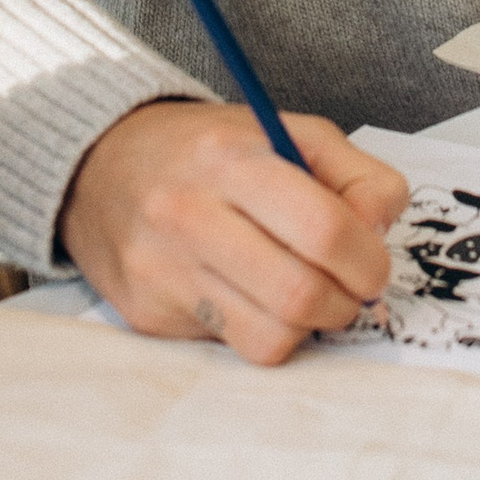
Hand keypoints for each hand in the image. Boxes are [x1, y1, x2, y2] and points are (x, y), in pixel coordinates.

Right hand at [61, 99, 411, 366]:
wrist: (100, 166)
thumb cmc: (210, 151)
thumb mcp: (289, 132)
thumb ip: (356, 174)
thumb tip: (379, 232)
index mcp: (230, 159)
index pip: (323, 229)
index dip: (367, 260)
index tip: (373, 265)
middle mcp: (187, 214)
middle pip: (300, 294)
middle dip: (345, 304)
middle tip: (349, 290)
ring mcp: (161, 270)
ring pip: (269, 338)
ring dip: (307, 327)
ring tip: (304, 295)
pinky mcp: (146, 313)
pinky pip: (231, 347)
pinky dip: (260, 330)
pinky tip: (252, 296)